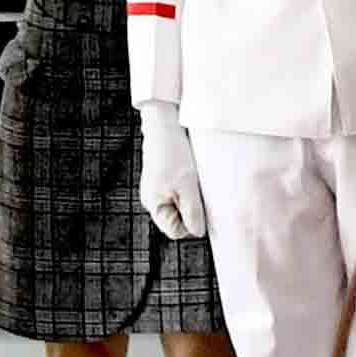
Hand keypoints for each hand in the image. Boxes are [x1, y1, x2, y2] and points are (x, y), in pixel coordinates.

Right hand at [138, 113, 210, 239]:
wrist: (165, 124)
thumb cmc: (173, 153)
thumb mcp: (187, 184)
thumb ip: (192, 211)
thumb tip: (198, 232)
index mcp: (154, 205)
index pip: (176, 230)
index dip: (191, 224)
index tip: (201, 207)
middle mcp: (153, 199)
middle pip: (179, 218)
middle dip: (192, 208)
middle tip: (200, 191)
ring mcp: (158, 189)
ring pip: (181, 204)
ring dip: (192, 196)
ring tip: (195, 179)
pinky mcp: (165, 178)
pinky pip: (180, 191)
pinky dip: (189, 185)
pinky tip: (192, 173)